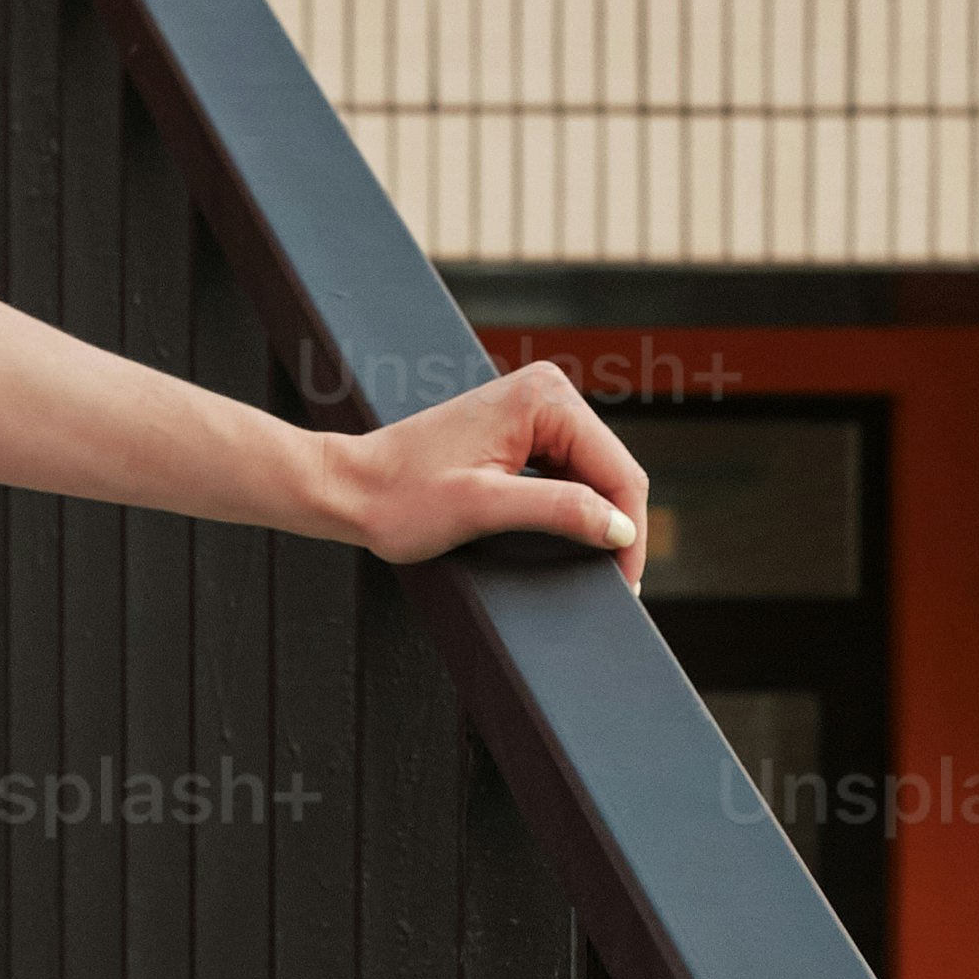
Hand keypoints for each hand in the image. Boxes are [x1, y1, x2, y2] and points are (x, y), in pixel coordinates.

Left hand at [341, 363, 650, 584]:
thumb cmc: (400, 497)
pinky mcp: (520, 432)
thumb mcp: (483, 508)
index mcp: (545, 397)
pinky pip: (566, 474)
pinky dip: (572, 509)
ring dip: (596, 520)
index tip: (626, 583)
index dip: (629, 531)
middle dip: (616, 527)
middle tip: (618, 586)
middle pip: (611, 471)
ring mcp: (533, 410)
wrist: (349, 488)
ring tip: (597, 570)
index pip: (617, 470)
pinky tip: (570, 542)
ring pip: (592, 475)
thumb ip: (557, 511)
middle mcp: (546, 392)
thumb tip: (620, 527)